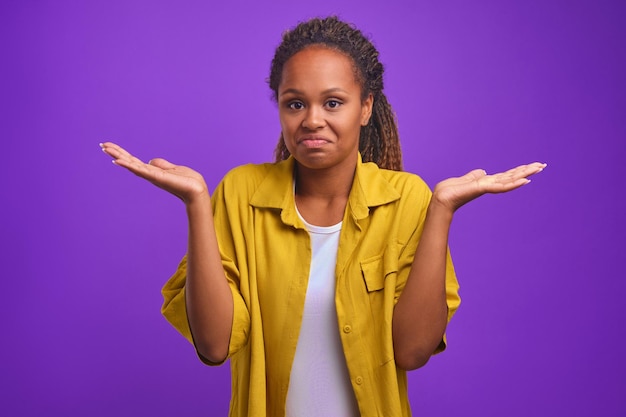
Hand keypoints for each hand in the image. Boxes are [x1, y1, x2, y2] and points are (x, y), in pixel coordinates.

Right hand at [100, 142, 208, 203]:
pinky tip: (118, 161)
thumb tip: (151, 161)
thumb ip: (161, 164)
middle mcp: (149, 174)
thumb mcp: (172, 168)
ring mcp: (151, 176)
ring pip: (131, 164)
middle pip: (129, 162)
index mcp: (152, 171)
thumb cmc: (187, 181)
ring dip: (118, 156)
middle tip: (102, 145)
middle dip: (116, 153)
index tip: (110, 146)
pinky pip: (139, 170)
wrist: (197, 190)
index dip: (122, 154)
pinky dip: (128, 165)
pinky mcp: (156, 177)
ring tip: (106, 149)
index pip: (134, 161)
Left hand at [432, 162, 546, 212]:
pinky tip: (525, 180)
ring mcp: (488, 187)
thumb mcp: (466, 179)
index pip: (507, 175)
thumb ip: (475, 175)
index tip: (532, 166)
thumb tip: (483, 172)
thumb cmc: (450, 191)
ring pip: (510, 180)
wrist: (441, 199)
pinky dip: (513, 183)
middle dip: (527, 170)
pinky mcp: (483, 188)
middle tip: (543, 165)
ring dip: (525, 174)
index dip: (519, 170)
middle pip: (512, 176)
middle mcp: (490, 185)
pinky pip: (501, 186)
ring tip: (538, 168)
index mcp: (487, 182)